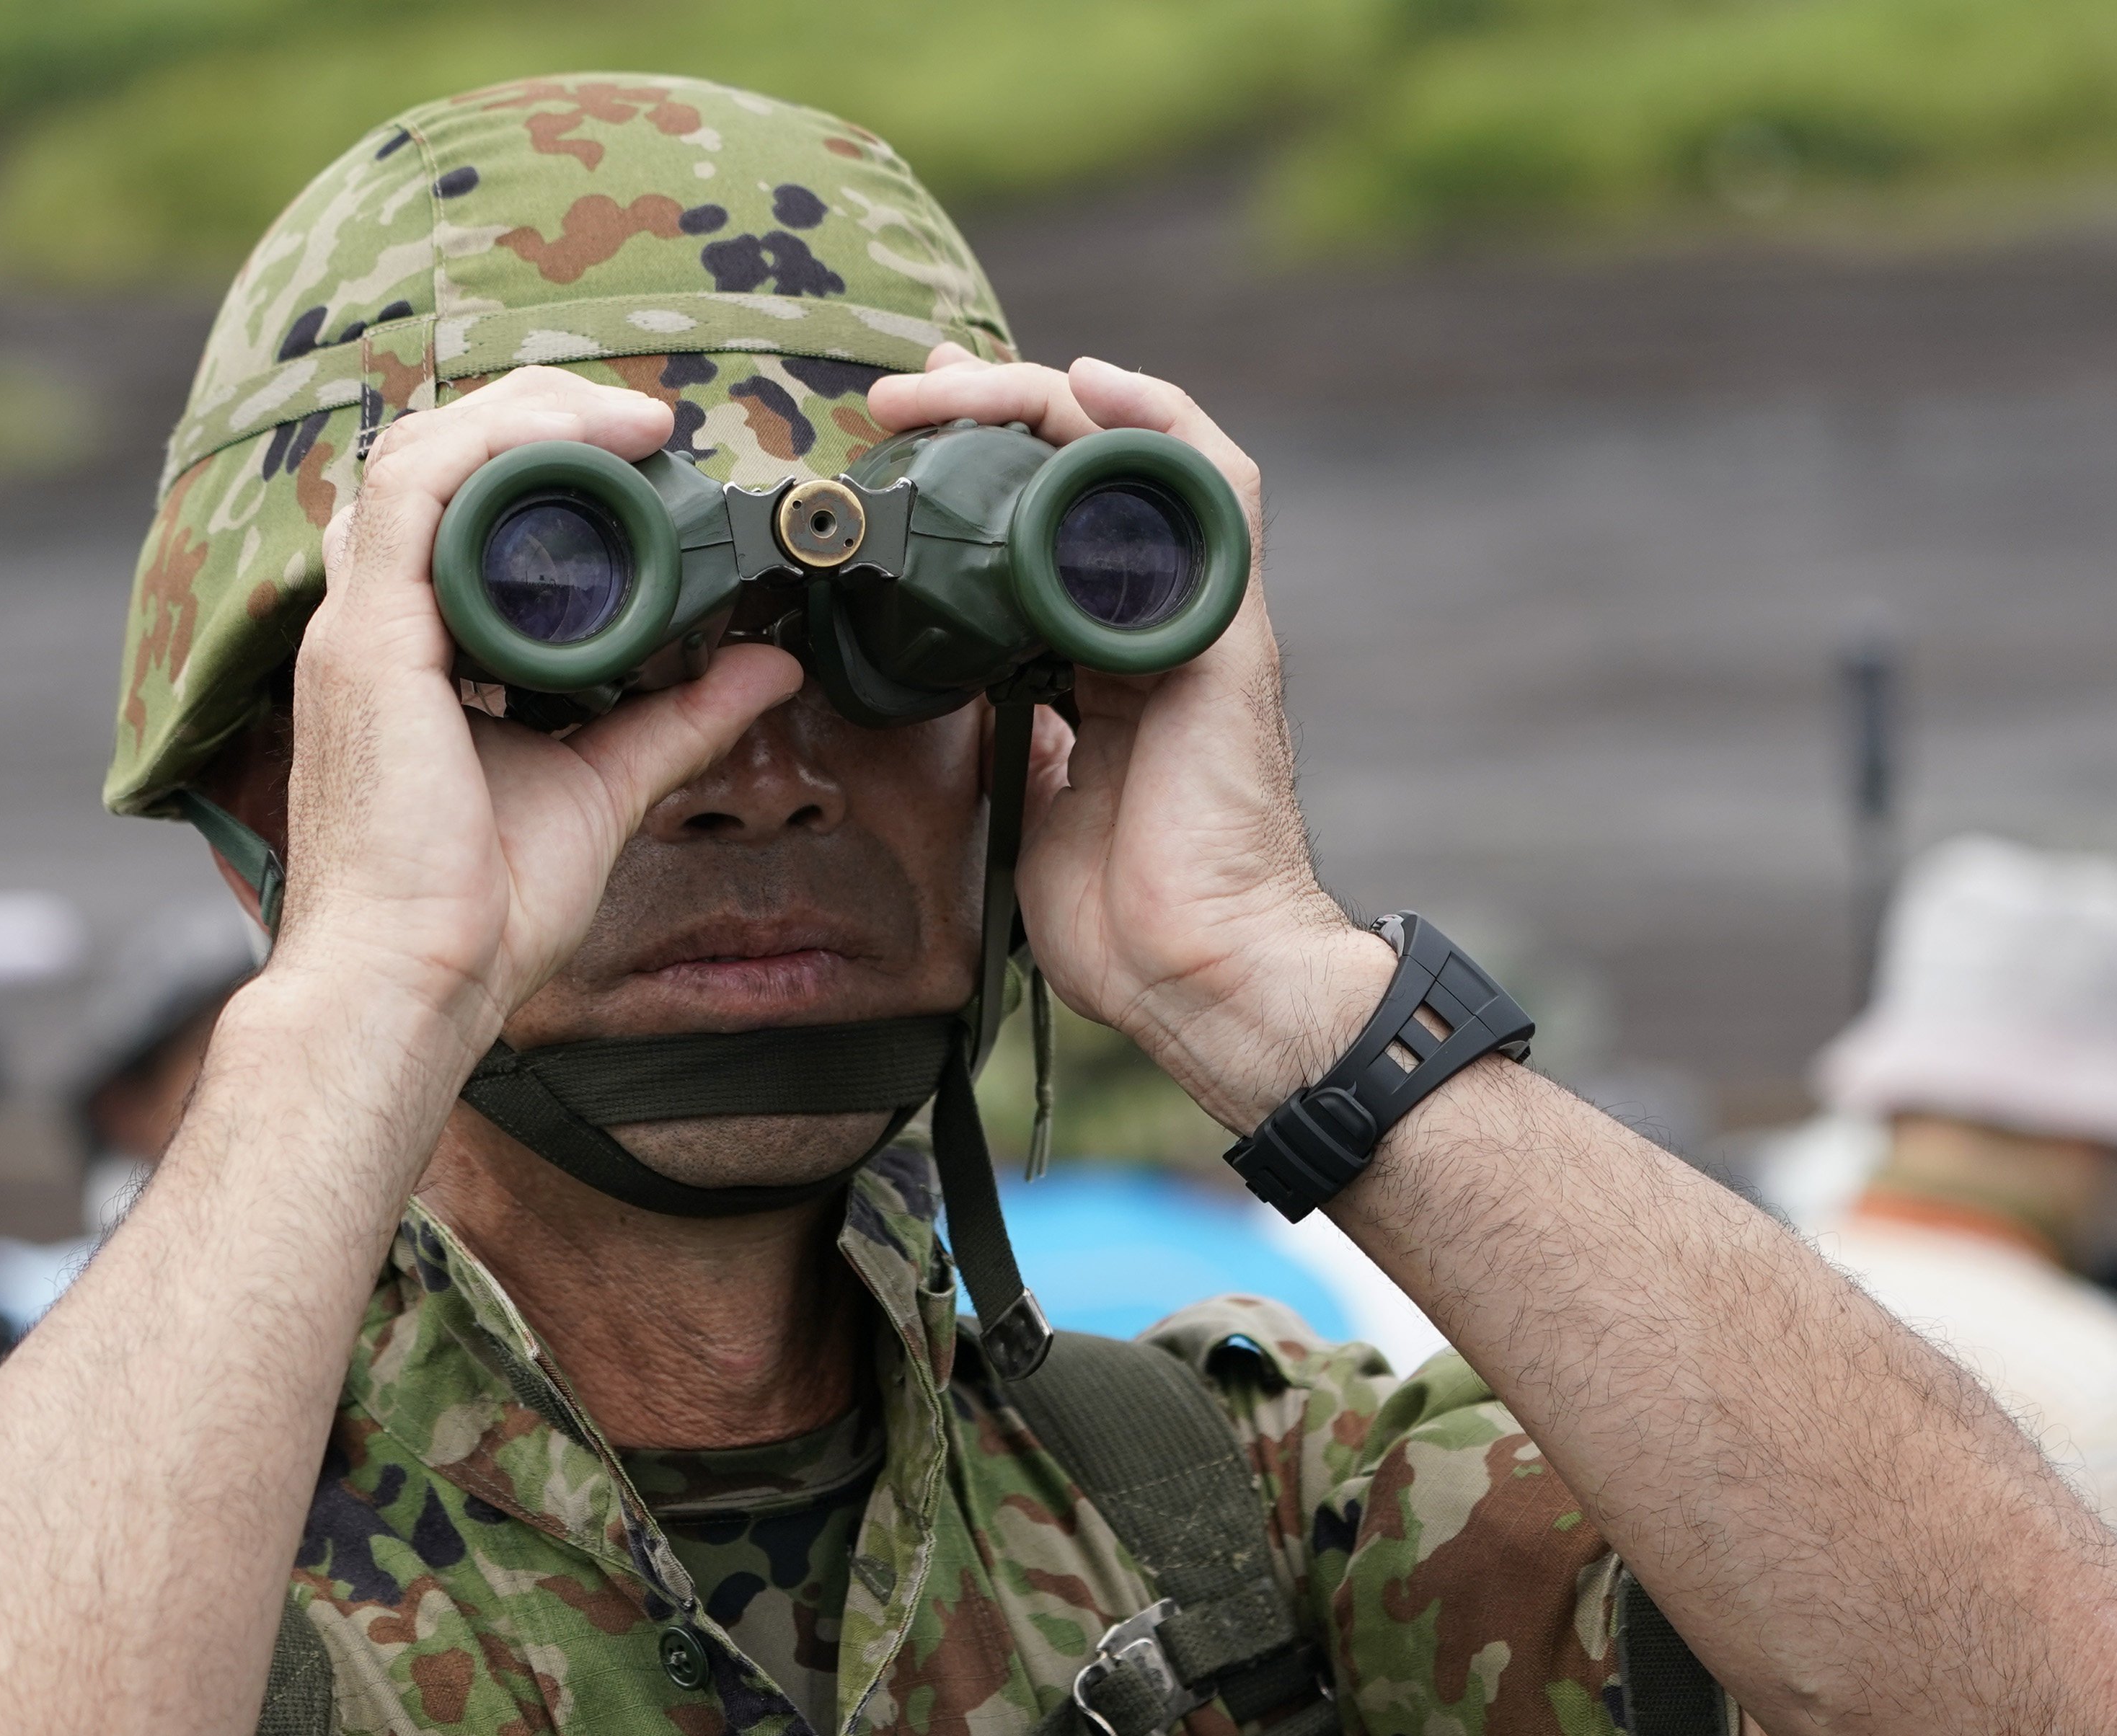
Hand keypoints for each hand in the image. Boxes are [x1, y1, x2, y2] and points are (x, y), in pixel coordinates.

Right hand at [274, 368, 801, 1045]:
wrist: (417, 984)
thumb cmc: (482, 910)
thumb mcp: (605, 784)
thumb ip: (680, 717)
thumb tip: (770, 665)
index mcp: (409, 651)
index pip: (453, 508)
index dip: (542, 456)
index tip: (647, 456)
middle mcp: (372, 626)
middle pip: (436, 460)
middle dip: (542, 416)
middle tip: (652, 425)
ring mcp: (360, 629)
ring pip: (423, 454)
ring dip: (530, 414)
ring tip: (633, 422)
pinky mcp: (368, 643)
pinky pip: (417, 491)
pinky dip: (500, 444)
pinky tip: (585, 441)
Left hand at [866, 350, 1387, 1126]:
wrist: (1195, 973)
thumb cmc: (1122, 913)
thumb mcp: (1032, 794)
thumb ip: (1009, 727)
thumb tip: (952, 685)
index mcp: (1104, 658)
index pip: (1040, 526)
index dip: (973, 470)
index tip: (895, 446)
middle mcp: (1153, 622)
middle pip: (1078, 473)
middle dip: (989, 415)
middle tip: (900, 400)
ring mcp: (1194, 619)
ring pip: (1134, 459)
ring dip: (1044, 400)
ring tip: (956, 383)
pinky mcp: (1221, 630)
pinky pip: (1211, 490)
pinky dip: (1155, 421)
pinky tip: (1091, 382)